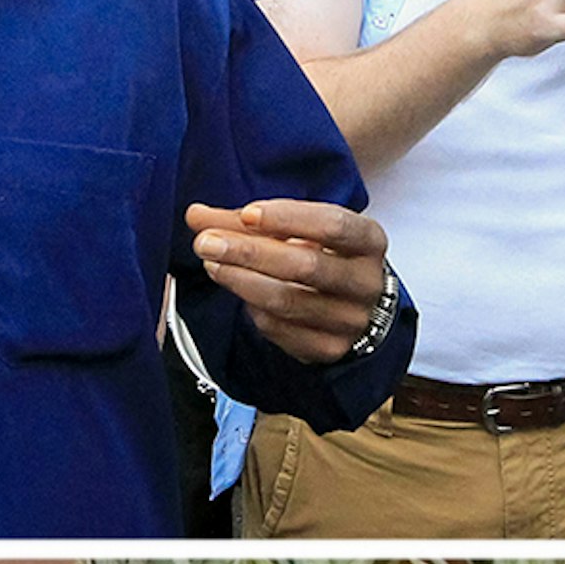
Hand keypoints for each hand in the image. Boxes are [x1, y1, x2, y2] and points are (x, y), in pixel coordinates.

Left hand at [187, 195, 390, 364]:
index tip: (246, 214)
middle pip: (305, 266)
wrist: (355, 307)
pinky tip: (238, 292)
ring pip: (288, 301)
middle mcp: (366, 281)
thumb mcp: (302, 232)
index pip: (332, 225)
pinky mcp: (328, 349)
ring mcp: (350, 319)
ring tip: (212, 264)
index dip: (288, 218)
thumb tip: (196, 215)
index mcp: (369, 240)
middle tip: (207, 242)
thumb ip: (251, 222)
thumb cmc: (325, 257)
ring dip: (241, 281)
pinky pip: (280, 329)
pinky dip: (253, 310)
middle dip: (250, 252)